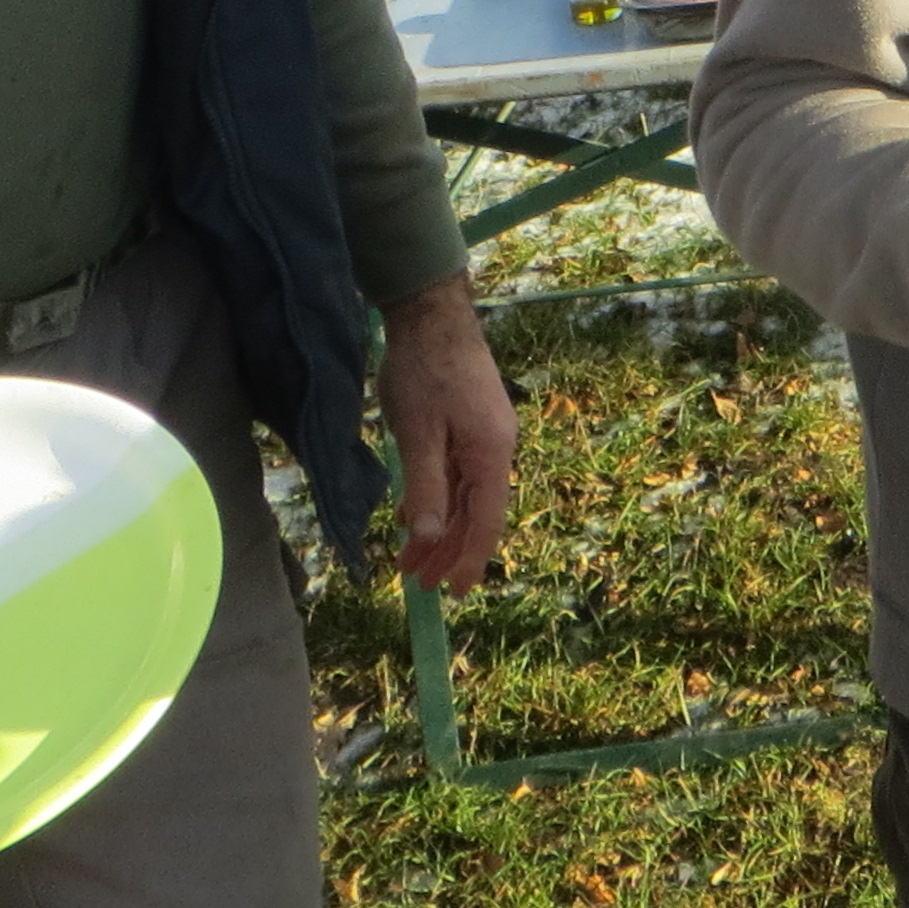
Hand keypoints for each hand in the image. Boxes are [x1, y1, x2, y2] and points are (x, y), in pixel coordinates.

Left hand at [379, 274, 516, 592]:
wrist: (433, 314)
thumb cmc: (424, 371)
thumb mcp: (417, 434)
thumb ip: (424, 487)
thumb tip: (428, 537)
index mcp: (491, 452)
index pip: (487, 520)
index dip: (470, 559)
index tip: (454, 593)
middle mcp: (496, 447)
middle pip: (478, 512)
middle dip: (449, 551)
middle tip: (418, 585)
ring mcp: (485, 434)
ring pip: (465, 495)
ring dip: (440, 528)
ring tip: (411, 561)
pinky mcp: (471, 423)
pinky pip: (458, 475)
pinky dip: (437, 500)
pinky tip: (414, 516)